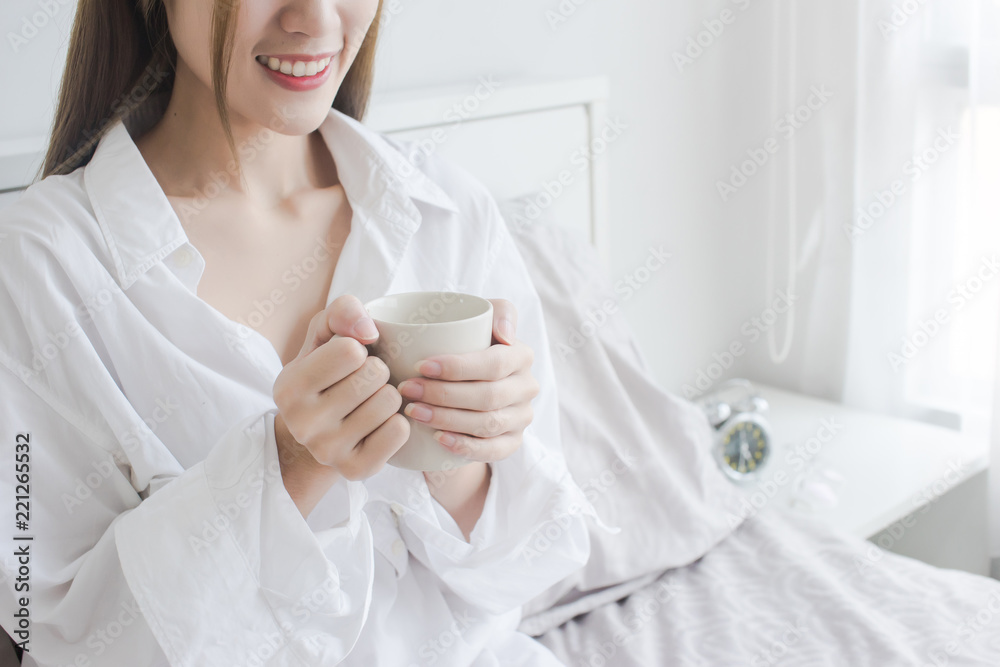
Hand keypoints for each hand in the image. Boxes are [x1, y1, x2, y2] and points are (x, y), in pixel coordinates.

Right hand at [272, 295, 408, 515]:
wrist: (317, 436)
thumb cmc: (326, 374)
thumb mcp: (323, 336)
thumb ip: (341, 312)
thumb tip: (369, 330)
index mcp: (289, 386)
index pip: (350, 350)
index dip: (358, 349)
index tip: (348, 362)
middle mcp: (303, 423)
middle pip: (375, 375)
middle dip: (377, 372)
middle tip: (361, 384)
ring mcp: (328, 451)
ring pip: (390, 402)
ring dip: (388, 396)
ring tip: (369, 403)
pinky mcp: (355, 470)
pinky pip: (399, 431)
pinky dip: (397, 422)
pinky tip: (378, 425)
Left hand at [396, 298, 539, 462]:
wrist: (467, 383)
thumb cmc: (465, 345)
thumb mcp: (477, 321)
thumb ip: (497, 311)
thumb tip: (505, 335)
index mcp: (522, 355)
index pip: (495, 364)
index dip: (458, 368)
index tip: (421, 366)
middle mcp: (527, 387)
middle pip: (488, 397)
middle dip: (444, 395)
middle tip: (408, 389)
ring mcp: (522, 417)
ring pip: (488, 424)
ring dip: (447, 420)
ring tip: (414, 411)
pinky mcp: (513, 441)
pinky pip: (493, 450)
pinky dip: (465, 447)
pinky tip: (439, 439)